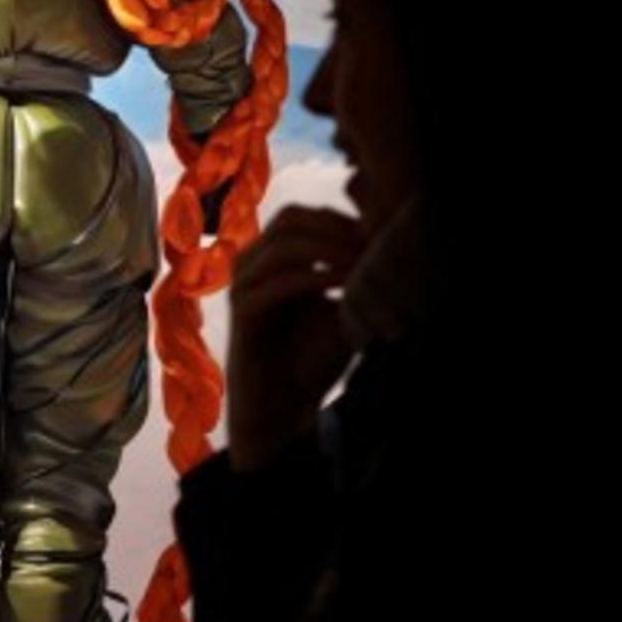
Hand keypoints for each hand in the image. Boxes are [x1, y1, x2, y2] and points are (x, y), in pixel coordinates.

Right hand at [226, 205, 366, 472]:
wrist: (284, 405)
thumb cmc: (312, 358)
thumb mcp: (339, 306)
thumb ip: (349, 272)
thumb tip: (379, 236)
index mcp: (269, 258)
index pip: (302, 216)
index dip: (340, 219)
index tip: (376, 235)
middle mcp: (251, 265)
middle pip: (290, 218)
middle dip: (336, 227)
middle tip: (370, 244)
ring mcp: (243, 286)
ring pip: (284, 245)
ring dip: (330, 249)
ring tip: (362, 262)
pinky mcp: (244, 313)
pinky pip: (279, 282)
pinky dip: (316, 277)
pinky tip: (343, 282)